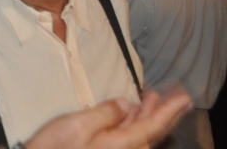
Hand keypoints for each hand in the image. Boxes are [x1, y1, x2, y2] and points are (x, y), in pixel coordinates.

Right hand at [23, 91, 192, 148]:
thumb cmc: (55, 147)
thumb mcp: (79, 124)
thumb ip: (106, 113)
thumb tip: (125, 103)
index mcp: (120, 146)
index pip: (152, 126)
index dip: (169, 111)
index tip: (184, 98)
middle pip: (151, 132)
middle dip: (164, 113)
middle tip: (177, 96)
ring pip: (140, 134)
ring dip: (147, 115)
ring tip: (153, 97)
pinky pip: (128, 137)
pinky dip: (134, 122)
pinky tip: (131, 112)